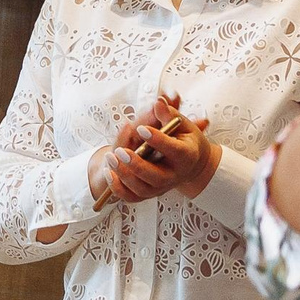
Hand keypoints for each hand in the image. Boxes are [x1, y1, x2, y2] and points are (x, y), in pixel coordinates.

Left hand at [104, 93, 220, 202]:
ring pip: (141, 189)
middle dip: (136, 165)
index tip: (143, 129)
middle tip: (121, 151)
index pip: (175, 150)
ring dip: (124, 175)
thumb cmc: (183, 141)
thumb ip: (168, 114)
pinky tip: (110, 172)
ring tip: (111, 157)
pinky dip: (118, 187)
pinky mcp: (148, 193)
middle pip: (156, 177)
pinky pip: (131, 197)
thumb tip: (159, 102)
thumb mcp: (181, 124)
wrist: (190, 164)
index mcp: (186, 155)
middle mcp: (174, 175)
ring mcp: (161, 187)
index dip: (158, 140)